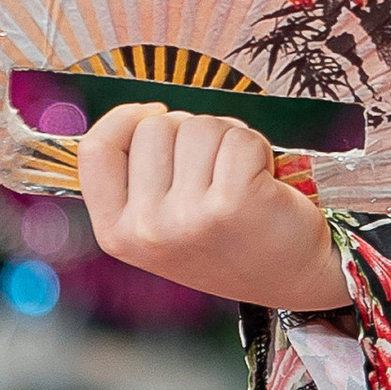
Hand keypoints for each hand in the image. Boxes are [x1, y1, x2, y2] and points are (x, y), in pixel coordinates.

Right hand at [75, 103, 346, 314]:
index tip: (154, 112)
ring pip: (199, 126)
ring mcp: (188, 218)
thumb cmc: (231, 239)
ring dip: (228, 138)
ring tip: (242, 177)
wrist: (296, 277)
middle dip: (191, 131)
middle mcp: (146, 229)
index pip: (95, 150)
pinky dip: (258, 146)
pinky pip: (239, 138)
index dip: (123, 118)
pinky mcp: (233, 202)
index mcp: (117, 234)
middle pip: (154, 127)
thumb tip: (142, 115)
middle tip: (217, 168)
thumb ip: (141, 181)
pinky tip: (265, 181)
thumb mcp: (165, 225)